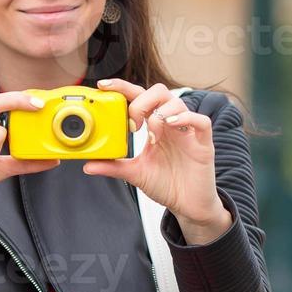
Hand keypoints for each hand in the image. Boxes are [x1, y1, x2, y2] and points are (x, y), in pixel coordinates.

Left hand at [82, 79, 230, 240]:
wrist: (188, 205)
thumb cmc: (167, 184)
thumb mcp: (135, 174)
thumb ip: (114, 167)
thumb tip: (88, 165)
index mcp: (155, 127)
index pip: (140, 98)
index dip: (123, 88)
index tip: (104, 86)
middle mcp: (171, 125)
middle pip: (160, 92)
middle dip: (142, 101)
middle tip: (133, 122)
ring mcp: (188, 132)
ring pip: (178, 103)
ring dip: (160, 113)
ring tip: (151, 134)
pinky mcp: (203, 144)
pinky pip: (201, 121)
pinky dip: (186, 118)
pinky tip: (171, 125)